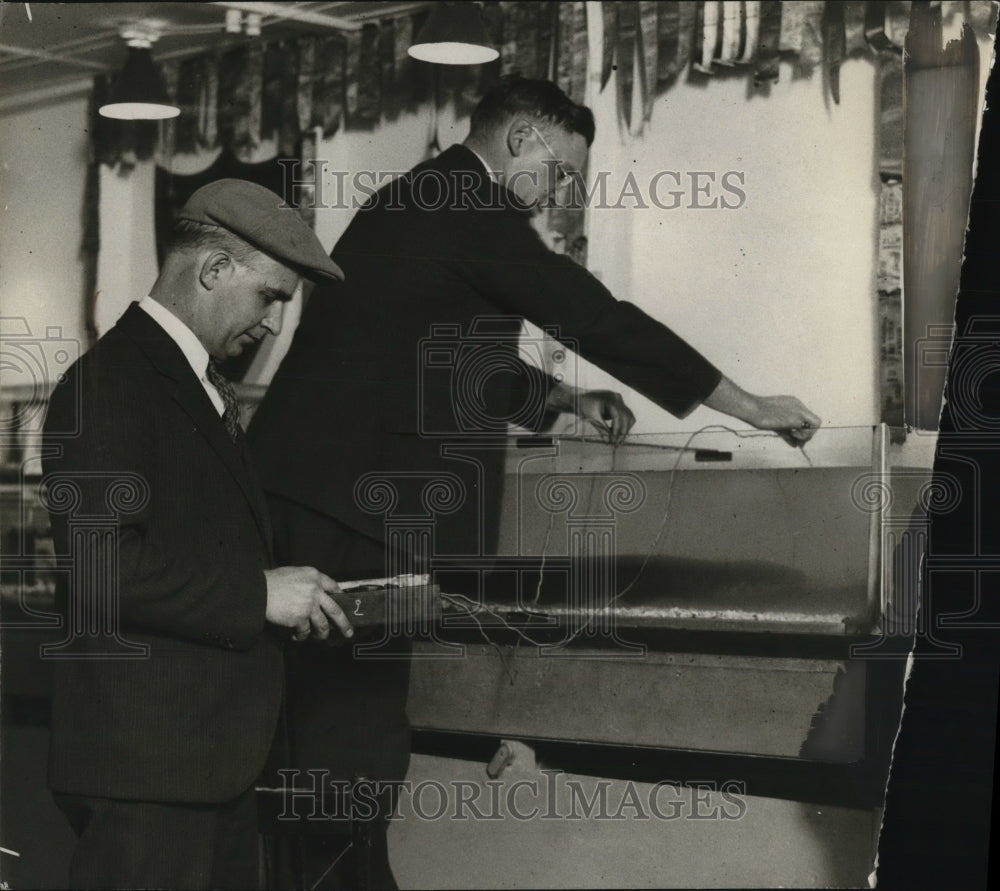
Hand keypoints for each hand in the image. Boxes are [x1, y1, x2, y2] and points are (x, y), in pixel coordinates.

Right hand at [263, 566, 352, 640]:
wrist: (259, 591)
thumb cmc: (272, 581)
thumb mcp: (294, 573)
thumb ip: (307, 582)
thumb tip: (314, 592)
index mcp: (314, 576)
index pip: (333, 586)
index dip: (339, 596)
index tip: (342, 603)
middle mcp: (315, 590)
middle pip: (335, 610)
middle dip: (344, 623)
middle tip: (348, 631)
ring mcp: (309, 605)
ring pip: (323, 625)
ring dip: (322, 633)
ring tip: (320, 637)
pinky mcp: (300, 618)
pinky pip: (305, 631)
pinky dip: (301, 636)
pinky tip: (296, 636)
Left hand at [576, 390, 635, 444]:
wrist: (580, 398)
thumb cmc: (584, 405)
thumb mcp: (592, 417)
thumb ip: (602, 429)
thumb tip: (608, 441)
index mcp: (611, 399)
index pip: (618, 416)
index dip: (617, 430)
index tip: (613, 440)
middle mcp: (617, 398)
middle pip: (627, 417)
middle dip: (623, 431)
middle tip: (616, 443)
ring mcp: (619, 401)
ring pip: (629, 417)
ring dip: (625, 429)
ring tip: (618, 440)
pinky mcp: (619, 406)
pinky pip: (626, 417)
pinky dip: (623, 425)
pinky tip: (616, 433)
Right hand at [703, 377, 820, 446]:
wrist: (752, 408)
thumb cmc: (758, 414)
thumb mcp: (776, 423)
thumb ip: (787, 433)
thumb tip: (795, 445)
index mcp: (794, 403)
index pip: (806, 417)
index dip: (803, 429)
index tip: (795, 436)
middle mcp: (799, 405)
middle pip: (814, 421)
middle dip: (809, 433)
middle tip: (798, 440)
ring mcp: (798, 411)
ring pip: (816, 424)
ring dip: (806, 435)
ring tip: (793, 437)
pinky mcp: (795, 419)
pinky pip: (808, 430)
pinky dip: (802, 436)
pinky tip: (791, 436)